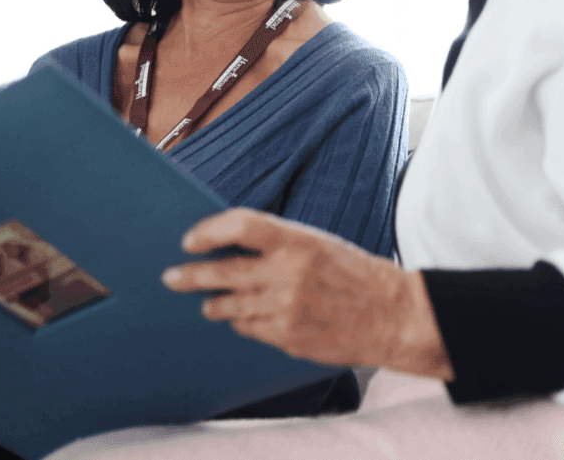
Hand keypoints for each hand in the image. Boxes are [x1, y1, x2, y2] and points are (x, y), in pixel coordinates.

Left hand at [161, 207, 453, 379]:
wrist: (392, 316)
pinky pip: (250, 329)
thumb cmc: (353, 272)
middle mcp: (287, 273)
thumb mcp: (316, 242)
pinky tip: (240, 319)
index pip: (240, 225)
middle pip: (223, 272)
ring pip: (230, 306)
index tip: (190, 239)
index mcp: (297, 240)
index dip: (209, 230)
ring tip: (205, 302)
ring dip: (213, 303)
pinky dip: (241, 323)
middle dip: (191, 275)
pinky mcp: (288, 338)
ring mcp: (286, 309)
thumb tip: (230, 245)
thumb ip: (276, 243)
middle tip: (171, 276)